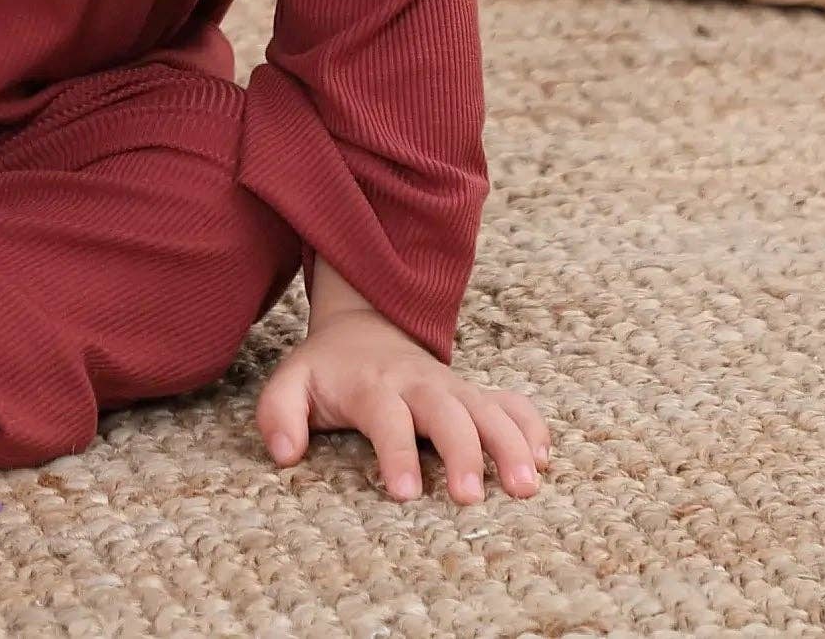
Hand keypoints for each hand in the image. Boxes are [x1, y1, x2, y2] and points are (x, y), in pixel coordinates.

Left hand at [255, 305, 551, 503]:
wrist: (363, 327)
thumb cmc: (327, 370)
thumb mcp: (291, 382)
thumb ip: (279, 414)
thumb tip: (284, 454)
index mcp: (373, 385)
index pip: (387, 417)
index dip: (395, 453)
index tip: (403, 493)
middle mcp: (419, 383)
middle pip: (447, 412)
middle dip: (462, 452)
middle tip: (469, 497)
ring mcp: (453, 386)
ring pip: (489, 408)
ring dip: (510, 444)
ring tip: (527, 486)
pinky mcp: (475, 393)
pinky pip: (512, 403)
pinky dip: (531, 425)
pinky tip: (545, 457)